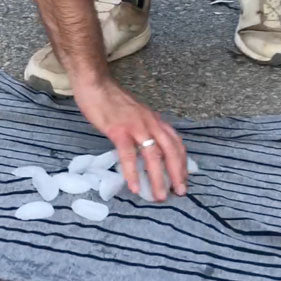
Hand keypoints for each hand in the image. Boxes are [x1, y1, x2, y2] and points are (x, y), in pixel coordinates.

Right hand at [75, 80, 187, 201]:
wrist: (96, 85)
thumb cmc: (113, 101)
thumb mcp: (137, 114)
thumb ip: (146, 128)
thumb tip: (150, 147)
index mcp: (155, 120)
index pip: (176, 143)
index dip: (182, 163)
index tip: (184, 179)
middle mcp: (150, 123)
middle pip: (170, 151)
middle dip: (177, 174)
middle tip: (180, 193)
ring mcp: (135, 127)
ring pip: (153, 155)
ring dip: (158, 178)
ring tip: (159, 196)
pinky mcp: (118, 131)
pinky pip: (128, 155)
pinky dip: (132, 172)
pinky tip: (134, 186)